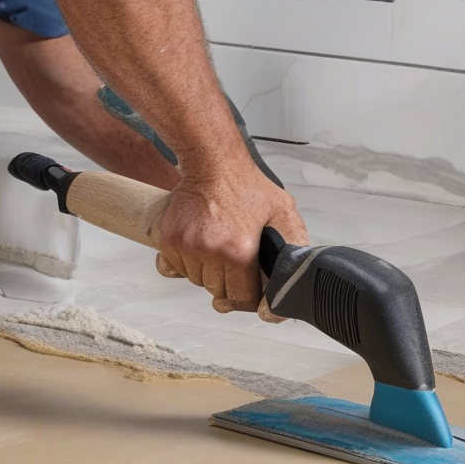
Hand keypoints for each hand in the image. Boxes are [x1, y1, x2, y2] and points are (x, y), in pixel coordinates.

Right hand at [153, 150, 307, 317]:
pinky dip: (186, 264)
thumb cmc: (247, 187)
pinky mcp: (169, 239)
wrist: (212, 163)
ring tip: (217, 249)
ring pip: (196, 281)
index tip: (249, 291)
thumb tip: (295, 276)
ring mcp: (187, 247)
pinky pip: (174, 269)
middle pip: (218, 293)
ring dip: (207, 273)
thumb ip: (294, 244)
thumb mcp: (283, 212)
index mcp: (239, 252)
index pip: (241, 300)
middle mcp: (211, 252)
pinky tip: (198, 247)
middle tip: (234, 263)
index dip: (248, 299)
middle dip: (228, 284)